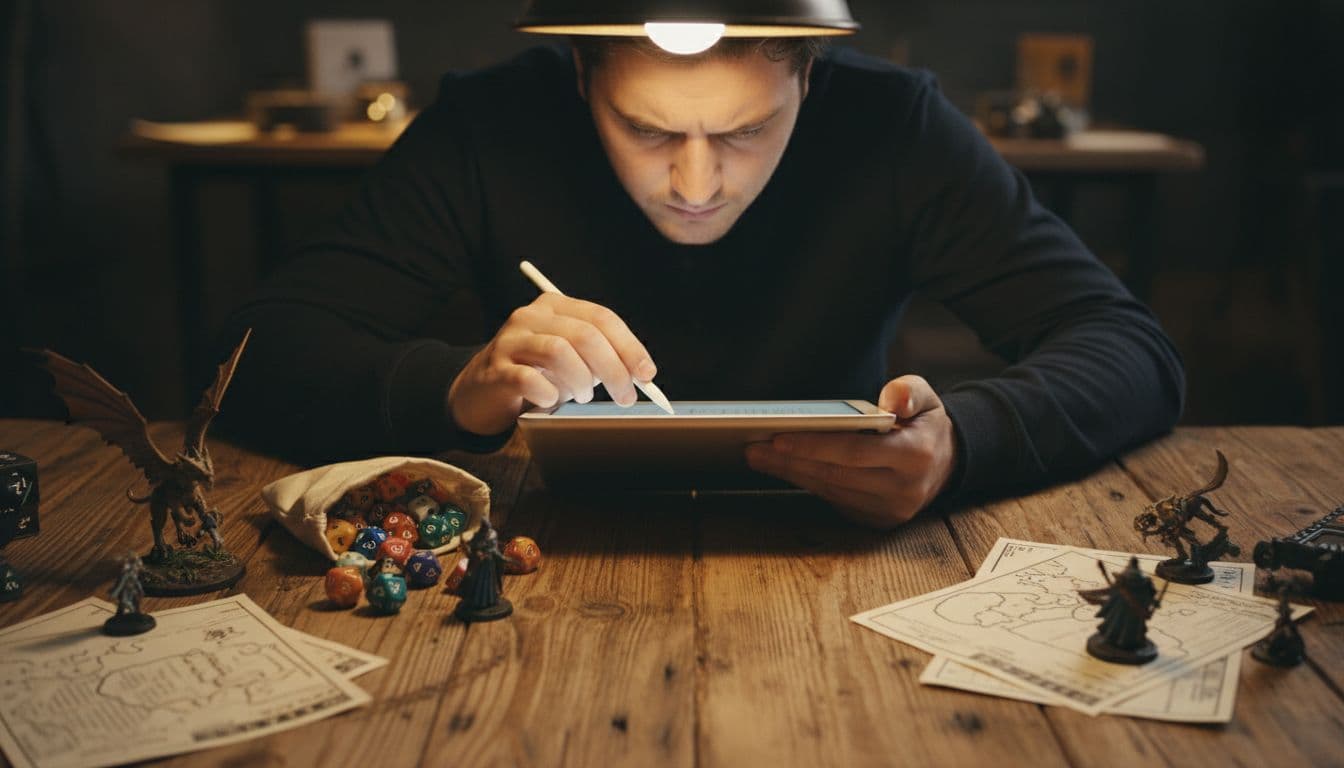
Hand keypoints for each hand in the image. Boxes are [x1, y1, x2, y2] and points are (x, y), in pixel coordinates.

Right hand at [447, 293, 656, 435]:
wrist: (480, 391)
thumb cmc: (536, 373)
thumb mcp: (570, 357)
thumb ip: (601, 357)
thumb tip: (641, 374)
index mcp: (556, 306)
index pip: (602, 318)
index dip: (629, 346)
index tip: (647, 374)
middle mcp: (532, 317)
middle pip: (585, 335)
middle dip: (614, 370)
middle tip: (625, 397)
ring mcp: (511, 341)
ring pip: (560, 352)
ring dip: (581, 381)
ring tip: (582, 396)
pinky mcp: (495, 369)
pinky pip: (529, 380)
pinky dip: (549, 394)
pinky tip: (550, 400)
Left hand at [744, 375, 957, 528]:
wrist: (946, 463)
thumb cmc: (926, 423)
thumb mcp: (927, 397)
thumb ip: (908, 391)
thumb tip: (889, 400)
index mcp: (915, 456)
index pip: (854, 452)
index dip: (815, 446)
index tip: (779, 438)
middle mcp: (903, 489)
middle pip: (834, 475)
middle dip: (790, 461)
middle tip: (753, 448)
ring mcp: (890, 510)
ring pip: (830, 490)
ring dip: (791, 473)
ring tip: (760, 456)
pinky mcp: (878, 521)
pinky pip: (835, 501)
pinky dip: (807, 484)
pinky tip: (784, 468)